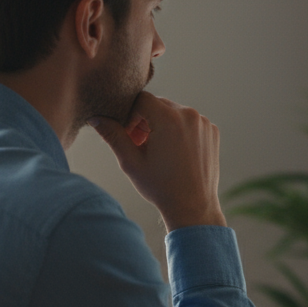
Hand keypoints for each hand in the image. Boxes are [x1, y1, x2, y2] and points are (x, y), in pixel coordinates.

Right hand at [88, 92, 227, 230]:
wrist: (193, 207)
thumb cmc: (160, 187)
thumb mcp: (131, 162)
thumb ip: (113, 135)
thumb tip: (95, 117)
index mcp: (168, 118)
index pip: (141, 99)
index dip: (130, 115)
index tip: (128, 135)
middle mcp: (189, 115)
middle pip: (158, 104)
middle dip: (145, 120)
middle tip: (140, 145)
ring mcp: (203, 122)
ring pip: (174, 112)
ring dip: (162, 125)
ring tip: (158, 151)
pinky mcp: (212, 131)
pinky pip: (189, 122)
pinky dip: (179, 131)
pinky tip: (174, 153)